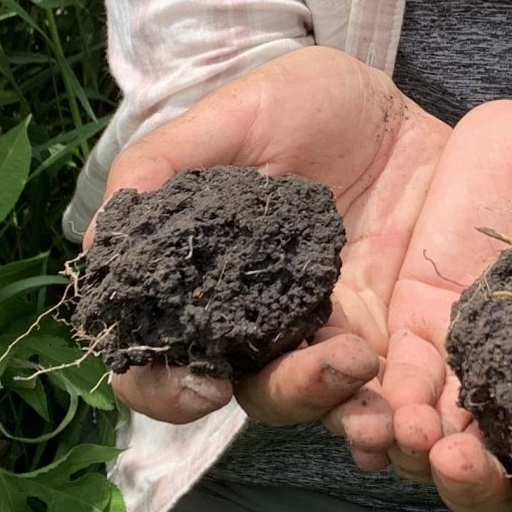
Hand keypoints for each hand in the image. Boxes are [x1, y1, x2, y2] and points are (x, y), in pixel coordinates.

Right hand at [86, 49, 446, 454]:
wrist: (407, 101)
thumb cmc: (314, 106)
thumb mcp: (238, 113)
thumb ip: (164, 163)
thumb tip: (99, 240)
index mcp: (210, 286)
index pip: (164, 365)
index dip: (164, 390)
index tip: (199, 382)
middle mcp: (267, 327)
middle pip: (259, 396)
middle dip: (288, 396)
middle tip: (322, 367)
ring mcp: (336, 332)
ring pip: (330, 402)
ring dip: (346, 410)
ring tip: (369, 379)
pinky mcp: (400, 330)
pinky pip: (397, 388)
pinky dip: (402, 407)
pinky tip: (412, 403)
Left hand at [378, 100, 511, 511]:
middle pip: (499, 478)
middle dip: (478, 491)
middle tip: (470, 470)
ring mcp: (474, 365)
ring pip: (441, 439)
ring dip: (428, 456)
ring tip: (430, 444)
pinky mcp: (424, 323)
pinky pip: (402, 378)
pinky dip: (394, 401)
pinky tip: (392, 411)